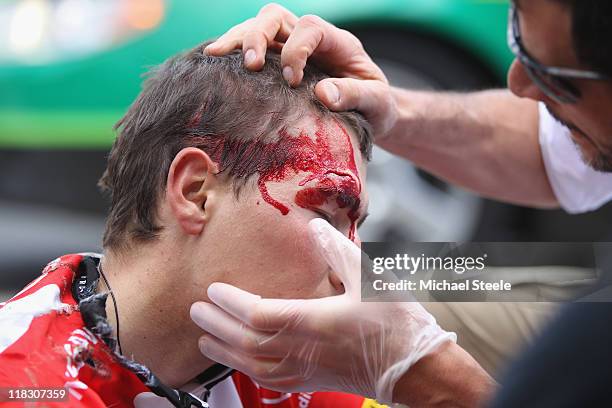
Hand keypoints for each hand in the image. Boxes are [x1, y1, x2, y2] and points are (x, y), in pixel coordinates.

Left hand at [190, 219, 455, 403]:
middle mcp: (301, 349)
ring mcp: (305, 369)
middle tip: (196, 311)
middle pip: (246, 340)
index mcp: (313, 321)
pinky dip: (245, 369)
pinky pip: (267, 379)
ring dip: (224, 351)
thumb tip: (314, 226)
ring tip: (204, 340)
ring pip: (251, 364)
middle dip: (217, 325)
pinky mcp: (311, 381)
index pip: (256, 313)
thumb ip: (337, 250)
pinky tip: (238, 363)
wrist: (414, 368)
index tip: (214, 290)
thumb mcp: (369, 277)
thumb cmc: (395, 324)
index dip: (230, 302)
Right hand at [204, 3, 397, 137]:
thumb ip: (355, 96)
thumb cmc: (378, 107)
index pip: (310, 28)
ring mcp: (292, 49)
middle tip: (249, 65)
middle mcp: (312, 39)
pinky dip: (233, 54)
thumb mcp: (377, 103)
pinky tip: (215, 66)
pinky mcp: (278, 64)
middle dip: (257, 35)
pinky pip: (252, 49)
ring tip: (215, 58)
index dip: (296, 48)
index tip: (293, 80)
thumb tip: (323, 93)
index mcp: (339, 43)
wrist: (374, 115)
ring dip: (237, 40)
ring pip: (259, 28)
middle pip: (276, 17)